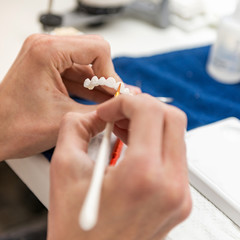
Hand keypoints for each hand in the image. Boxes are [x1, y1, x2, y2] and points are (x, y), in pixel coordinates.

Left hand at [0, 34, 128, 159]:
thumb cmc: (15, 126)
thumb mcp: (66, 118)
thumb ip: (100, 109)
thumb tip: (121, 104)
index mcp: (46, 52)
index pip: (98, 49)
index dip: (111, 73)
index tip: (117, 92)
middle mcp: (45, 48)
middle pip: (94, 52)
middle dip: (107, 77)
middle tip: (115, 96)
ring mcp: (47, 57)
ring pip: (87, 64)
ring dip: (100, 84)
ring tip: (110, 101)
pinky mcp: (49, 68)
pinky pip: (77, 72)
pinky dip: (90, 87)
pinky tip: (99, 100)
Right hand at [48, 94, 190, 239]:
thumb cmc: (77, 230)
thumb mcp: (64, 169)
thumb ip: (75, 128)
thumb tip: (91, 114)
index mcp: (142, 176)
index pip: (150, 111)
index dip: (126, 101)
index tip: (107, 111)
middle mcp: (170, 186)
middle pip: (172, 118)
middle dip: (141, 108)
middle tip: (118, 115)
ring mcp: (179, 194)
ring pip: (175, 134)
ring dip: (149, 123)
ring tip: (123, 130)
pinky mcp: (179, 199)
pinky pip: (174, 154)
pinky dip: (154, 141)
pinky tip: (133, 146)